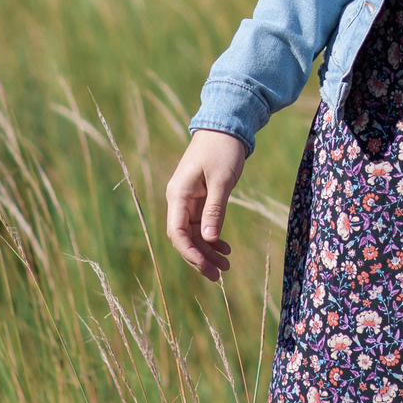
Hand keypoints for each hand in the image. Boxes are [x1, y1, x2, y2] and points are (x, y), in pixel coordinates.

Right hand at [164, 130, 249, 281]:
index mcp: (178, 194)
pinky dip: (212, 237)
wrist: (225, 126)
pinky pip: (202, 224)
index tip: (206, 267)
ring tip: (225, 266)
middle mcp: (179, 199)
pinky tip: (225, 248)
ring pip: (194, 233)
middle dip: (200, 258)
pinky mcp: (200, 198)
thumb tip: (209, 239)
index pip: (177, 232)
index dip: (189, 253)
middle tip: (219, 276)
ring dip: (207, 251)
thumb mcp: (222, 180)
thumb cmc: (223, 149)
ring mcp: (188, 199)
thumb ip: (215, 209)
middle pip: (184, 237)